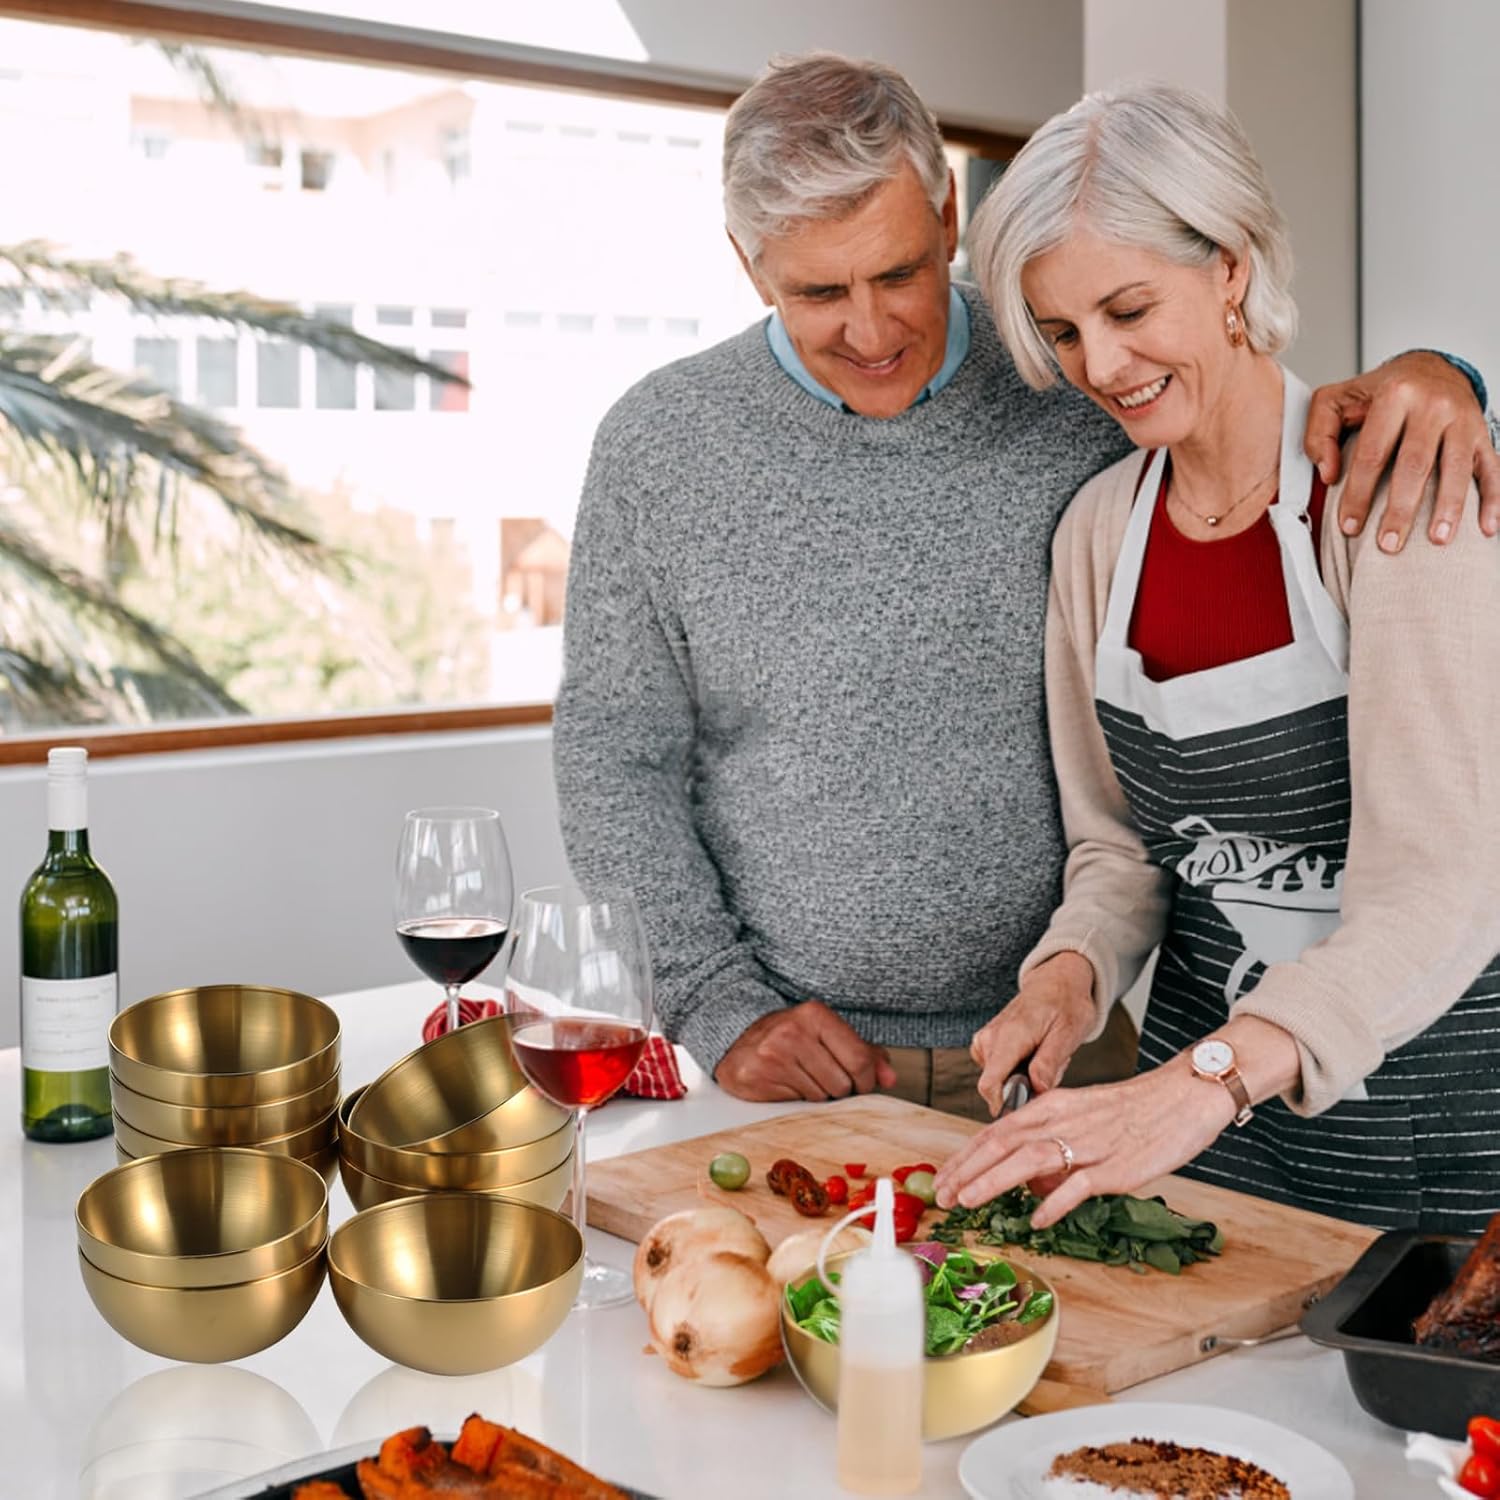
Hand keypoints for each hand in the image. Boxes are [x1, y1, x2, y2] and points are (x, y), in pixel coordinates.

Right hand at [713, 1000, 897, 1101]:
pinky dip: (795, 1097)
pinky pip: (796, 1103)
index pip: (860, 1059)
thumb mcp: (827, 1034)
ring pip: (820, 1096)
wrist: (737, 1037)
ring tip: (801, 1075)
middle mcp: (793, 1031)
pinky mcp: (757, 1076)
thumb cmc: (790, 1037)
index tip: (860, 1083)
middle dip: (838, 1087)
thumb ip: (863, 1053)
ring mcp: (773, 1054)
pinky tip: (784, 1081)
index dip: (866, 1080)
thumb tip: (889, 1078)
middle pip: (842, 1084)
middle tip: (822, 1075)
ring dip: (816, 1092)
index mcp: (816, 1014)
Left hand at [933, 1060, 1233, 1227]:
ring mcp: (1088, 1143)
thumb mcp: (1081, 1116)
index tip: (943, 1178)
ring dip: (993, 1181)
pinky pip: (1079, 1185)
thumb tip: (1028, 1182)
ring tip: (967, 1201)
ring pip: (1029, 1159)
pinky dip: (1055, 1202)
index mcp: (1052, 1107)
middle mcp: (1063, 1121)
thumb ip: (1052, 1142)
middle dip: (966, 1170)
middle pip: (1002, 1143)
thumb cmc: (1134, 1110)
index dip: (965, 1156)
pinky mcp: (1115, 1166)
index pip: (996, 1131)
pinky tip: (1037, 1220)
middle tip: (941, 1196)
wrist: (1183, 1096)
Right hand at [970, 952, 1095, 1114]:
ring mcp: (985, 1040)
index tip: (1026, 1110)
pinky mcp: (986, 1043)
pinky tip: (1034, 1054)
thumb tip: (1036, 1089)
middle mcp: (990, 1038)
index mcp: (1010, 1036)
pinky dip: (1018, 1069)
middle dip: (1025, 1087)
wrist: (1057, 981)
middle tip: (1052, 1067)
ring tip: (1046, 1056)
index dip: (1004, 1105)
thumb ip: (1049, 1062)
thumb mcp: (1068, 1032)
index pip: (989, 1084)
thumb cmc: (1066, 1003)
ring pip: (999, 1080)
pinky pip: (998, 1070)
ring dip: (1024, 1077)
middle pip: (997, 1085)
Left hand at [1304, 351, 1499, 549]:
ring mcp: (1463, 420)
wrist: (1430, 367)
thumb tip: (1329, 474)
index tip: (1349, 526)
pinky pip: (1492, 469)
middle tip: (1389, 544)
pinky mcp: (1483, 434)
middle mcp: (1434, 405)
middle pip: (1416, 464)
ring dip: (1449, 508)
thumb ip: (1319, 433)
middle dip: (1402, 509)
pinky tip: (1487, 528)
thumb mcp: (1336, 400)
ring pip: (1458, 469)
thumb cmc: (1380, 392)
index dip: (1359, 493)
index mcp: (1395, 395)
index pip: (1372, 453)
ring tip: (1438, 540)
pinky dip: (1493, 500)